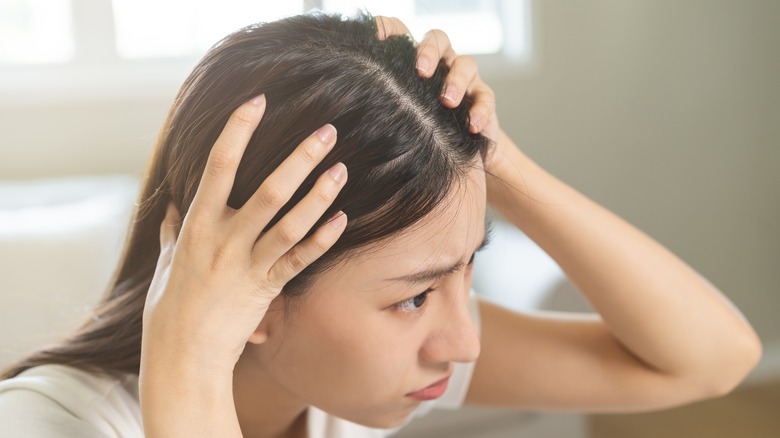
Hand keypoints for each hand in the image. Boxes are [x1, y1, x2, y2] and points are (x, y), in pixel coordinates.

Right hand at [141, 95, 347, 375]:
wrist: (183, 356)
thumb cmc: (170, 307)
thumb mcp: (168, 263)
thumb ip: (175, 231)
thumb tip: (174, 206)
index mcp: (197, 227)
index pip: (217, 168)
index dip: (237, 132)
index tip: (256, 102)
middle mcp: (225, 241)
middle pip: (269, 192)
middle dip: (299, 158)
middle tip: (326, 131)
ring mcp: (249, 266)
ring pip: (292, 224)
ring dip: (320, 195)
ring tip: (341, 168)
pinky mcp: (267, 289)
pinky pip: (300, 261)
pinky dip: (322, 240)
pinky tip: (342, 218)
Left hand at [375, 16, 502, 171]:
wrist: (457, 155)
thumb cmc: (418, 132)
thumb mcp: (395, 117)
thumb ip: (377, 106)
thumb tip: (340, 109)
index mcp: (414, 62)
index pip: (402, 33)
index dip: (390, 28)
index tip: (377, 36)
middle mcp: (440, 64)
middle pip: (438, 39)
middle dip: (429, 52)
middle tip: (420, 71)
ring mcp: (465, 80)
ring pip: (466, 63)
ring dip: (456, 80)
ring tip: (447, 102)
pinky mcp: (483, 100)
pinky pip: (486, 97)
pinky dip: (480, 110)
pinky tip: (471, 125)